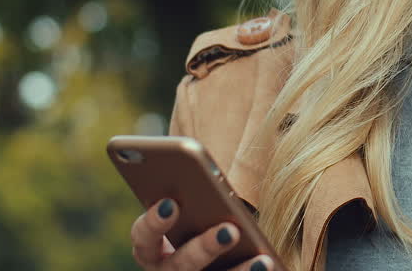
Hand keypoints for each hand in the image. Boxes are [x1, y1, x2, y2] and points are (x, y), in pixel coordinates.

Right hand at [130, 198, 272, 270]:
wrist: (217, 247)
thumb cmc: (198, 212)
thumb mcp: (192, 201)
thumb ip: (192, 188)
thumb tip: (198, 152)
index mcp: (150, 246)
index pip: (143, 236)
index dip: (154, 222)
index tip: (171, 203)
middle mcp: (166, 269)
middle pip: (179, 265)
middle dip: (204, 247)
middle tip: (229, 230)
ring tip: (261, 259)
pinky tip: (269, 262)